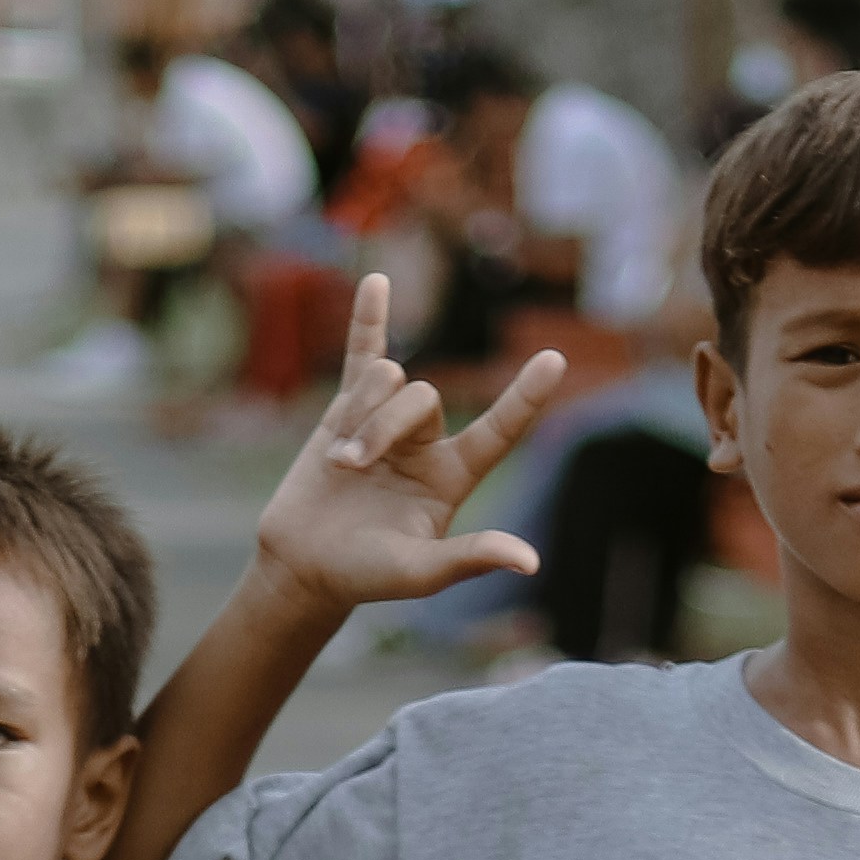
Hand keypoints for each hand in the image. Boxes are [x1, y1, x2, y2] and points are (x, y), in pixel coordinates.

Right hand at [249, 270, 555, 619]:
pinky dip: (367, 318)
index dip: (525, 397)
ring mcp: (388, 421)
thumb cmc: (365, 577)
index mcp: (454, 475)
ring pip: (387, 379)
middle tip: (350, 468)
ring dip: (359, 412)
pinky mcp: (346, 409)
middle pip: (422, 397)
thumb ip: (471, 558)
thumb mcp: (421, 574)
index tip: (555, 359)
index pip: (500, 430)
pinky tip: (377, 282)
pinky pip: (362, 354)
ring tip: (337, 462)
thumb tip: (530, 561)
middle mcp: (428, 442)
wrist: (303, 565)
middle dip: (382, 425)